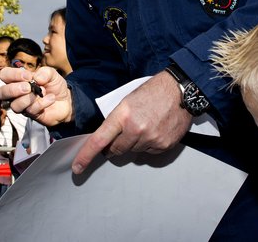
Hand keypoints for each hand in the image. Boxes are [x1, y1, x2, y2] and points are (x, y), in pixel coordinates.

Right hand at [0, 66, 72, 126]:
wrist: (66, 100)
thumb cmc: (54, 86)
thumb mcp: (52, 74)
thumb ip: (44, 72)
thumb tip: (36, 78)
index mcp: (18, 79)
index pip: (4, 75)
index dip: (13, 75)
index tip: (28, 76)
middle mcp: (17, 93)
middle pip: (2, 92)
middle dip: (14, 89)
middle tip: (28, 87)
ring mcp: (22, 105)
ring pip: (14, 105)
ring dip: (28, 99)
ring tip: (41, 93)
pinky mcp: (31, 114)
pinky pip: (31, 110)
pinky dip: (42, 103)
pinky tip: (51, 99)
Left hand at [71, 71, 191, 174]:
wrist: (179, 90)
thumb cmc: (152, 92)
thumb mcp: (127, 101)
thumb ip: (116, 121)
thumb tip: (106, 140)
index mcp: (122, 115)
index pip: (99, 140)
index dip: (86, 156)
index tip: (77, 167)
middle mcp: (136, 129)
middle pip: (116, 150)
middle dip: (114, 146)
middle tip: (121, 135)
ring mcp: (151, 139)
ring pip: (133, 152)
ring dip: (134, 143)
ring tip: (144, 125)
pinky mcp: (164, 145)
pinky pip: (149, 153)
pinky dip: (149, 144)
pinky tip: (155, 130)